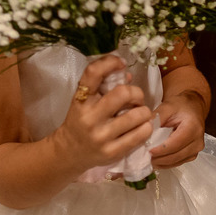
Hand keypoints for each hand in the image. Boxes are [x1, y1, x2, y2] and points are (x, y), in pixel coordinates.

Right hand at [52, 55, 153, 174]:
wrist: (69, 152)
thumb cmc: (80, 121)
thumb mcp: (85, 101)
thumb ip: (103, 86)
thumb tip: (128, 75)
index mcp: (81, 100)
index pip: (93, 73)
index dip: (110, 62)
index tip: (121, 63)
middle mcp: (90, 117)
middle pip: (123, 93)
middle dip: (136, 93)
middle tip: (135, 99)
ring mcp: (102, 136)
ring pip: (137, 115)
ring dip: (144, 112)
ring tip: (139, 114)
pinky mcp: (112, 152)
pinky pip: (141, 134)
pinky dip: (146, 127)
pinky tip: (140, 127)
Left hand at [150, 90, 205, 168]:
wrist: (192, 108)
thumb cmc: (181, 106)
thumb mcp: (167, 106)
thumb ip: (156, 117)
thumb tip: (143, 129)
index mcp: (193, 127)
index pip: (175, 144)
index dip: (160, 150)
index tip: (147, 151)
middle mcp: (197, 141)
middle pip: (175, 156)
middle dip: (158, 158)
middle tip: (142, 157)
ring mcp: (196, 150)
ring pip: (175, 162)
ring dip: (160, 163)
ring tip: (145, 160)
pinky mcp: (191, 155)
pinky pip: (176, 163)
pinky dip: (164, 163)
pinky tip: (154, 160)